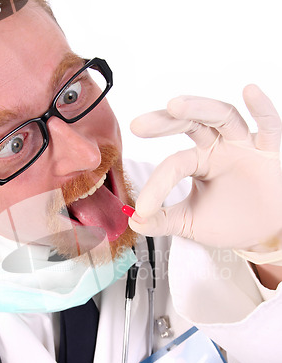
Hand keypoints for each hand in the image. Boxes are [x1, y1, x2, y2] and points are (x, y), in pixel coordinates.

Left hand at [129, 85, 281, 250]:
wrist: (262, 232)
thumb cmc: (227, 221)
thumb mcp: (189, 223)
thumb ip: (162, 221)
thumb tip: (134, 219)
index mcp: (197, 161)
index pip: (173, 164)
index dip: (157, 185)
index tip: (143, 208)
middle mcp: (217, 147)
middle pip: (190, 124)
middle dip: (164, 122)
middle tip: (138, 125)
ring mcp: (243, 145)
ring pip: (222, 116)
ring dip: (199, 107)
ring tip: (174, 105)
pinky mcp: (269, 151)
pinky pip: (269, 126)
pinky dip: (261, 108)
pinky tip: (250, 91)